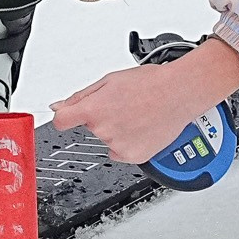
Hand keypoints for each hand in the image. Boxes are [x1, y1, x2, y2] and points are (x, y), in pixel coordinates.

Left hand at [52, 38, 238, 164]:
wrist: (179, 93)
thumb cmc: (150, 83)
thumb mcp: (109, 81)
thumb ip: (80, 97)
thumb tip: (58, 107)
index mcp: (94, 110)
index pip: (61, 122)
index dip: (64, 117)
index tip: (68, 117)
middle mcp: (103, 131)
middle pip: (90, 128)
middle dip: (101, 117)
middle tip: (122, 105)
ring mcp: (119, 146)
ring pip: (108, 139)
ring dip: (117, 130)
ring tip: (137, 115)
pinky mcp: (134, 156)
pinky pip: (121, 152)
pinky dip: (129, 142)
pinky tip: (142, 128)